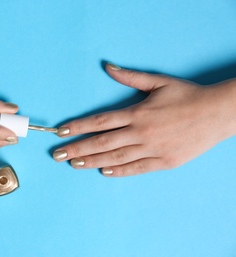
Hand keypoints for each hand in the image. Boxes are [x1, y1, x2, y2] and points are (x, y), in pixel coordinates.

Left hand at [53, 63, 235, 176]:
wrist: (217, 114)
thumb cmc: (187, 96)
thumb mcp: (158, 82)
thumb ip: (130, 78)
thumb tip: (107, 67)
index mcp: (137, 113)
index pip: (99, 121)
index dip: (78, 127)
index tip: (61, 131)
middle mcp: (141, 133)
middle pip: (101, 142)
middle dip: (76, 148)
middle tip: (57, 154)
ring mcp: (152, 149)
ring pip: (115, 157)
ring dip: (91, 161)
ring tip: (73, 164)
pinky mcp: (164, 162)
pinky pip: (136, 168)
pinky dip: (119, 171)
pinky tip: (103, 171)